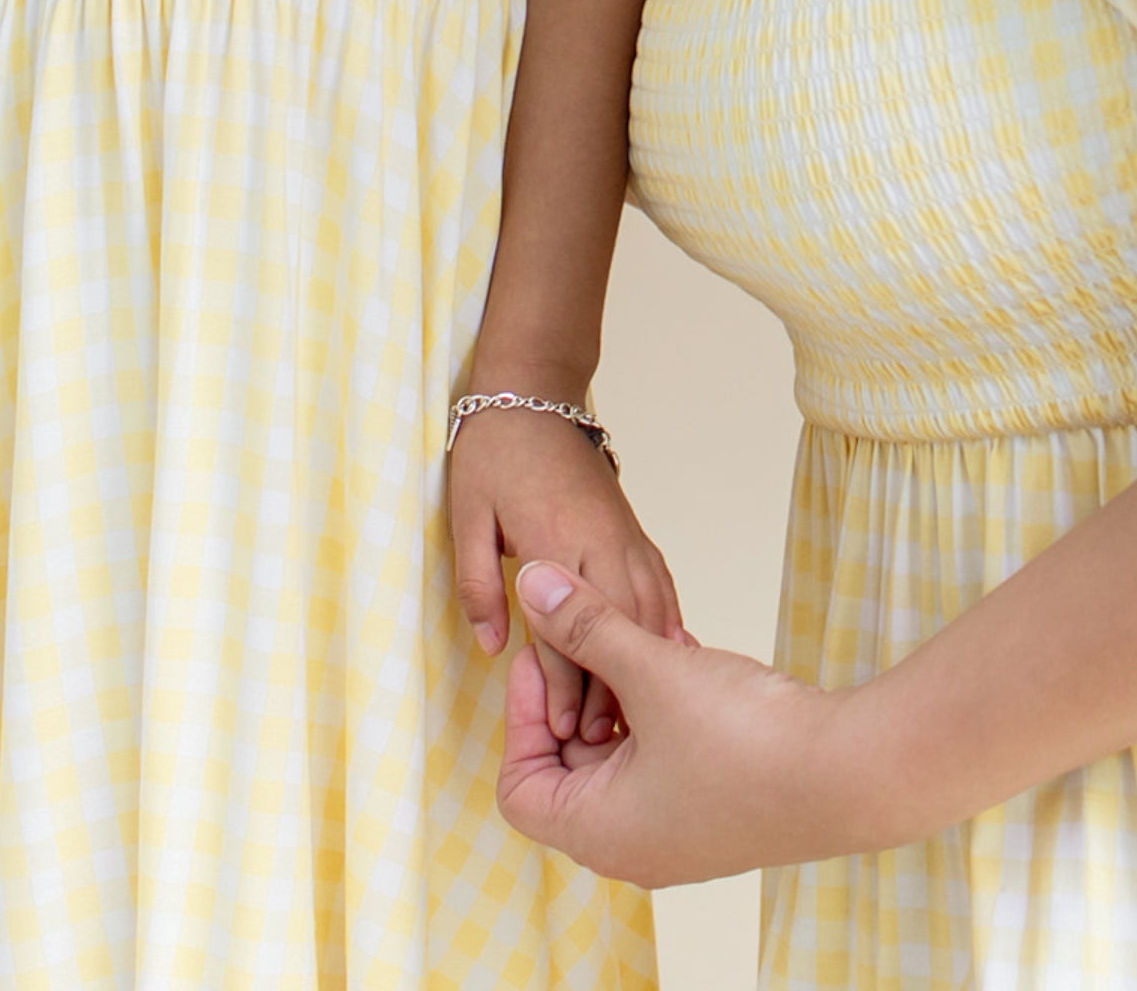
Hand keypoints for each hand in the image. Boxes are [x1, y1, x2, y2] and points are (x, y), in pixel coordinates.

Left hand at [449, 404, 684, 746]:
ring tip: (637, 718)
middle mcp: (603, 542)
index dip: (564, 688)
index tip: (561, 733)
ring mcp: (627, 536)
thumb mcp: (467, 515)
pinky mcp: (637, 532)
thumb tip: (494, 646)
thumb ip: (478, 583)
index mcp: (557, 540)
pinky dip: (667, 628)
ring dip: (644, 668)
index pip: (567, 632)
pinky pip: (662, 589)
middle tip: (603, 743)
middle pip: (618, 631)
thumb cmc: (494, 453)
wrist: (534, 394)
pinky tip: (669, 662)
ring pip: (650, 613)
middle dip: (611, 690)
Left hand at [496, 562, 882, 886]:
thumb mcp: (652, 670)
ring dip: (623, 692)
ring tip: (640, 638)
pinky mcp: (718, 805)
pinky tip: (681, 654)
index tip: (543, 655)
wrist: (853, 773)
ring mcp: (679, 829)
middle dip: (576, 693)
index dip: (520, 716)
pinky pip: (665, 753)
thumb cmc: (748, 742)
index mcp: (601, 833)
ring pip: (622, 754)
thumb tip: (532, 584)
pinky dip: (661, 705)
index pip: (520, 788)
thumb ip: (585, 625)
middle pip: (569, 767)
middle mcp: (634, 845)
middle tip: (589, 633)